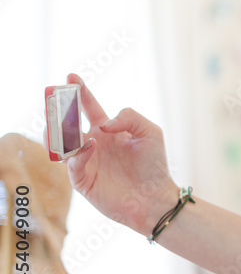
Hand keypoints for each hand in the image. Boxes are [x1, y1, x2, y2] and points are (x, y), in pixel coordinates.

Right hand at [65, 74, 178, 234]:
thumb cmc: (154, 164)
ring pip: (61, 143)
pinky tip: (91, 145)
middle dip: (57, 109)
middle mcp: (93, 143)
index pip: (88, 107)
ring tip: (60, 120)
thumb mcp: (150, 132)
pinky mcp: (83, 181)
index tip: (70, 77)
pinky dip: (79, 153)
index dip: (79, 92)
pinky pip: (73, 164)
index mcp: (107, 130)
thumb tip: (103, 124)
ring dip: (58, 131)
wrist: (155, 196)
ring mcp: (86, 161)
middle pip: (67, 123)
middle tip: (52, 96)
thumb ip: (129, 117)